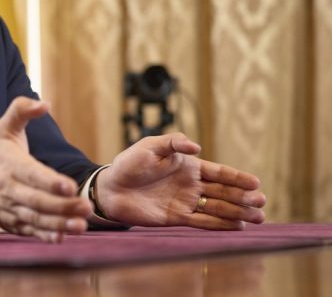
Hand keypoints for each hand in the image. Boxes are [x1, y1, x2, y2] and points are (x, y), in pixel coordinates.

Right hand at [0, 97, 93, 241]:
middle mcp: (9, 189)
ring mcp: (11, 209)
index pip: (31, 174)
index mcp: (10, 165)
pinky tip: (63, 237)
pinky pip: (31, 231)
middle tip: (86, 207)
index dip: (49, 182)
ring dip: (59, 224)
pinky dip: (46, 236)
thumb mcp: (5, 128)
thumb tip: (45, 104)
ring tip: (82, 225)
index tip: (70, 186)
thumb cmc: (0, 154)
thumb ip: (22, 110)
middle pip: (36, 201)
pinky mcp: (15, 224)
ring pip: (35, 219)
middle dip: (62, 206)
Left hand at [95, 133, 265, 228]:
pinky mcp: (176, 218)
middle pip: (223, 192)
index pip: (219, 172)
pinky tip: (237, 227)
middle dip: (244, 197)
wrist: (110, 187)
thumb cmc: (129, 163)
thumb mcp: (150, 146)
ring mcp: (185, 202)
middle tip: (262, 203)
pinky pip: (202, 222)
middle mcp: (191, 185)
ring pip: (218, 208)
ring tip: (258, 218)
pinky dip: (219, 225)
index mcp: (188, 166)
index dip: (238, 178)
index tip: (256, 183)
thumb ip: (174, 143)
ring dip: (238, 213)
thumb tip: (197, 147)